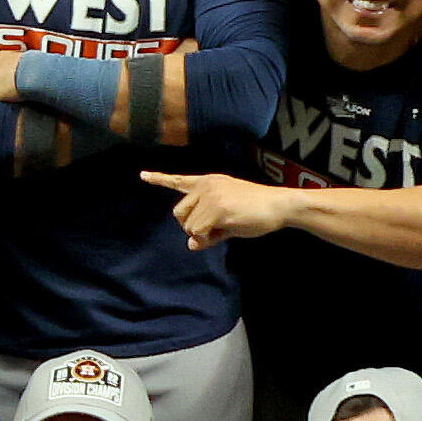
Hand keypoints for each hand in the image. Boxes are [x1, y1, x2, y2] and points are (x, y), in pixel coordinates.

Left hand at [143, 169, 287, 249]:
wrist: (278, 206)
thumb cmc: (256, 211)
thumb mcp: (227, 219)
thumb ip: (207, 230)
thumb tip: (191, 244)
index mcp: (208, 182)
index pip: (179, 181)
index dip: (160, 179)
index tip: (142, 175)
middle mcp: (205, 186)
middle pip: (179, 214)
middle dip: (191, 226)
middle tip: (214, 230)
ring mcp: (210, 196)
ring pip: (188, 226)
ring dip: (203, 234)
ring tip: (226, 227)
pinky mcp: (217, 209)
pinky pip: (199, 232)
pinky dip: (209, 239)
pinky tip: (227, 230)